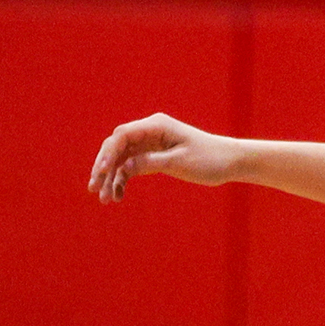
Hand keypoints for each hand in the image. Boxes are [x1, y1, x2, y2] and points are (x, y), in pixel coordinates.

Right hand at [89, 113, 242, 201]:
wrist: (231, 162)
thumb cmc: (210, 159)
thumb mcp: (179, 162)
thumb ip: (150, 162)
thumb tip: (124, 167)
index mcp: (156, 126)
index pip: (123, 135)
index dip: (108, 153)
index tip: (102, 172)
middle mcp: (149, 131)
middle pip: (117, 147)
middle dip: (103, 168)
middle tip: (94, 188)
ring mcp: (150, 144)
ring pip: (122, 159)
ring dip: (111, 178)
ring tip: (105, 199)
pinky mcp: (153, 156)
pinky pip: (132, 167)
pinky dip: (124, 180)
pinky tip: (118, 196)